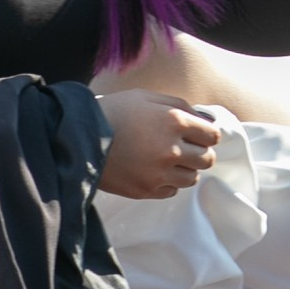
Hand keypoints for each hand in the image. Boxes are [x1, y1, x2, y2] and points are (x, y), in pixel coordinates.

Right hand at [98, 88, 219, 196]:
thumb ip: (177, 105)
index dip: (206, 134)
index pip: (212, 136)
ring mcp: (159, 174)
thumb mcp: (145, 97)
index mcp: (174, 122)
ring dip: (185, 169)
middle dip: (199, 152)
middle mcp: (172, 150)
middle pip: (207, 159)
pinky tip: (154, 172)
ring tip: (168, 161)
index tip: (197, 135)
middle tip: (184, 149)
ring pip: (192, 178)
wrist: (77, 139)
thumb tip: (201, 120)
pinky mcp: (145, 190)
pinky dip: (168, 183)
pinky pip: (171, 191)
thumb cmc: (111, 113)